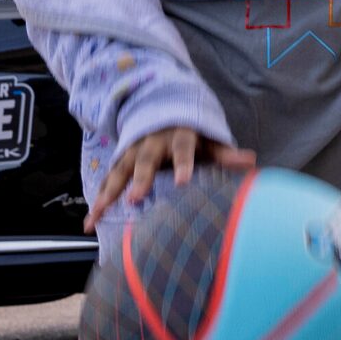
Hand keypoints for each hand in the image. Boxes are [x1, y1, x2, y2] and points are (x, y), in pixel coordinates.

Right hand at [88, 127, 252, 228]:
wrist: (161, 115)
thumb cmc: (191, 137)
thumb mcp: (208, 142)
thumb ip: (226, 154)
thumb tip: (251, 160)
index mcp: (177, 137)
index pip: (182, 150)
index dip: (183, 165)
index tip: (184, 182)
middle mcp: (150, 143)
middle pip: (143, 160)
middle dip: (138, 179)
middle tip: (134, 199)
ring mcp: (131, 153)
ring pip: (117, 173)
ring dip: (107, 194)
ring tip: (97, 216)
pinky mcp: (119, 164)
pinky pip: (106, 183)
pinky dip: (97, 202)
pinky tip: (89, 224)